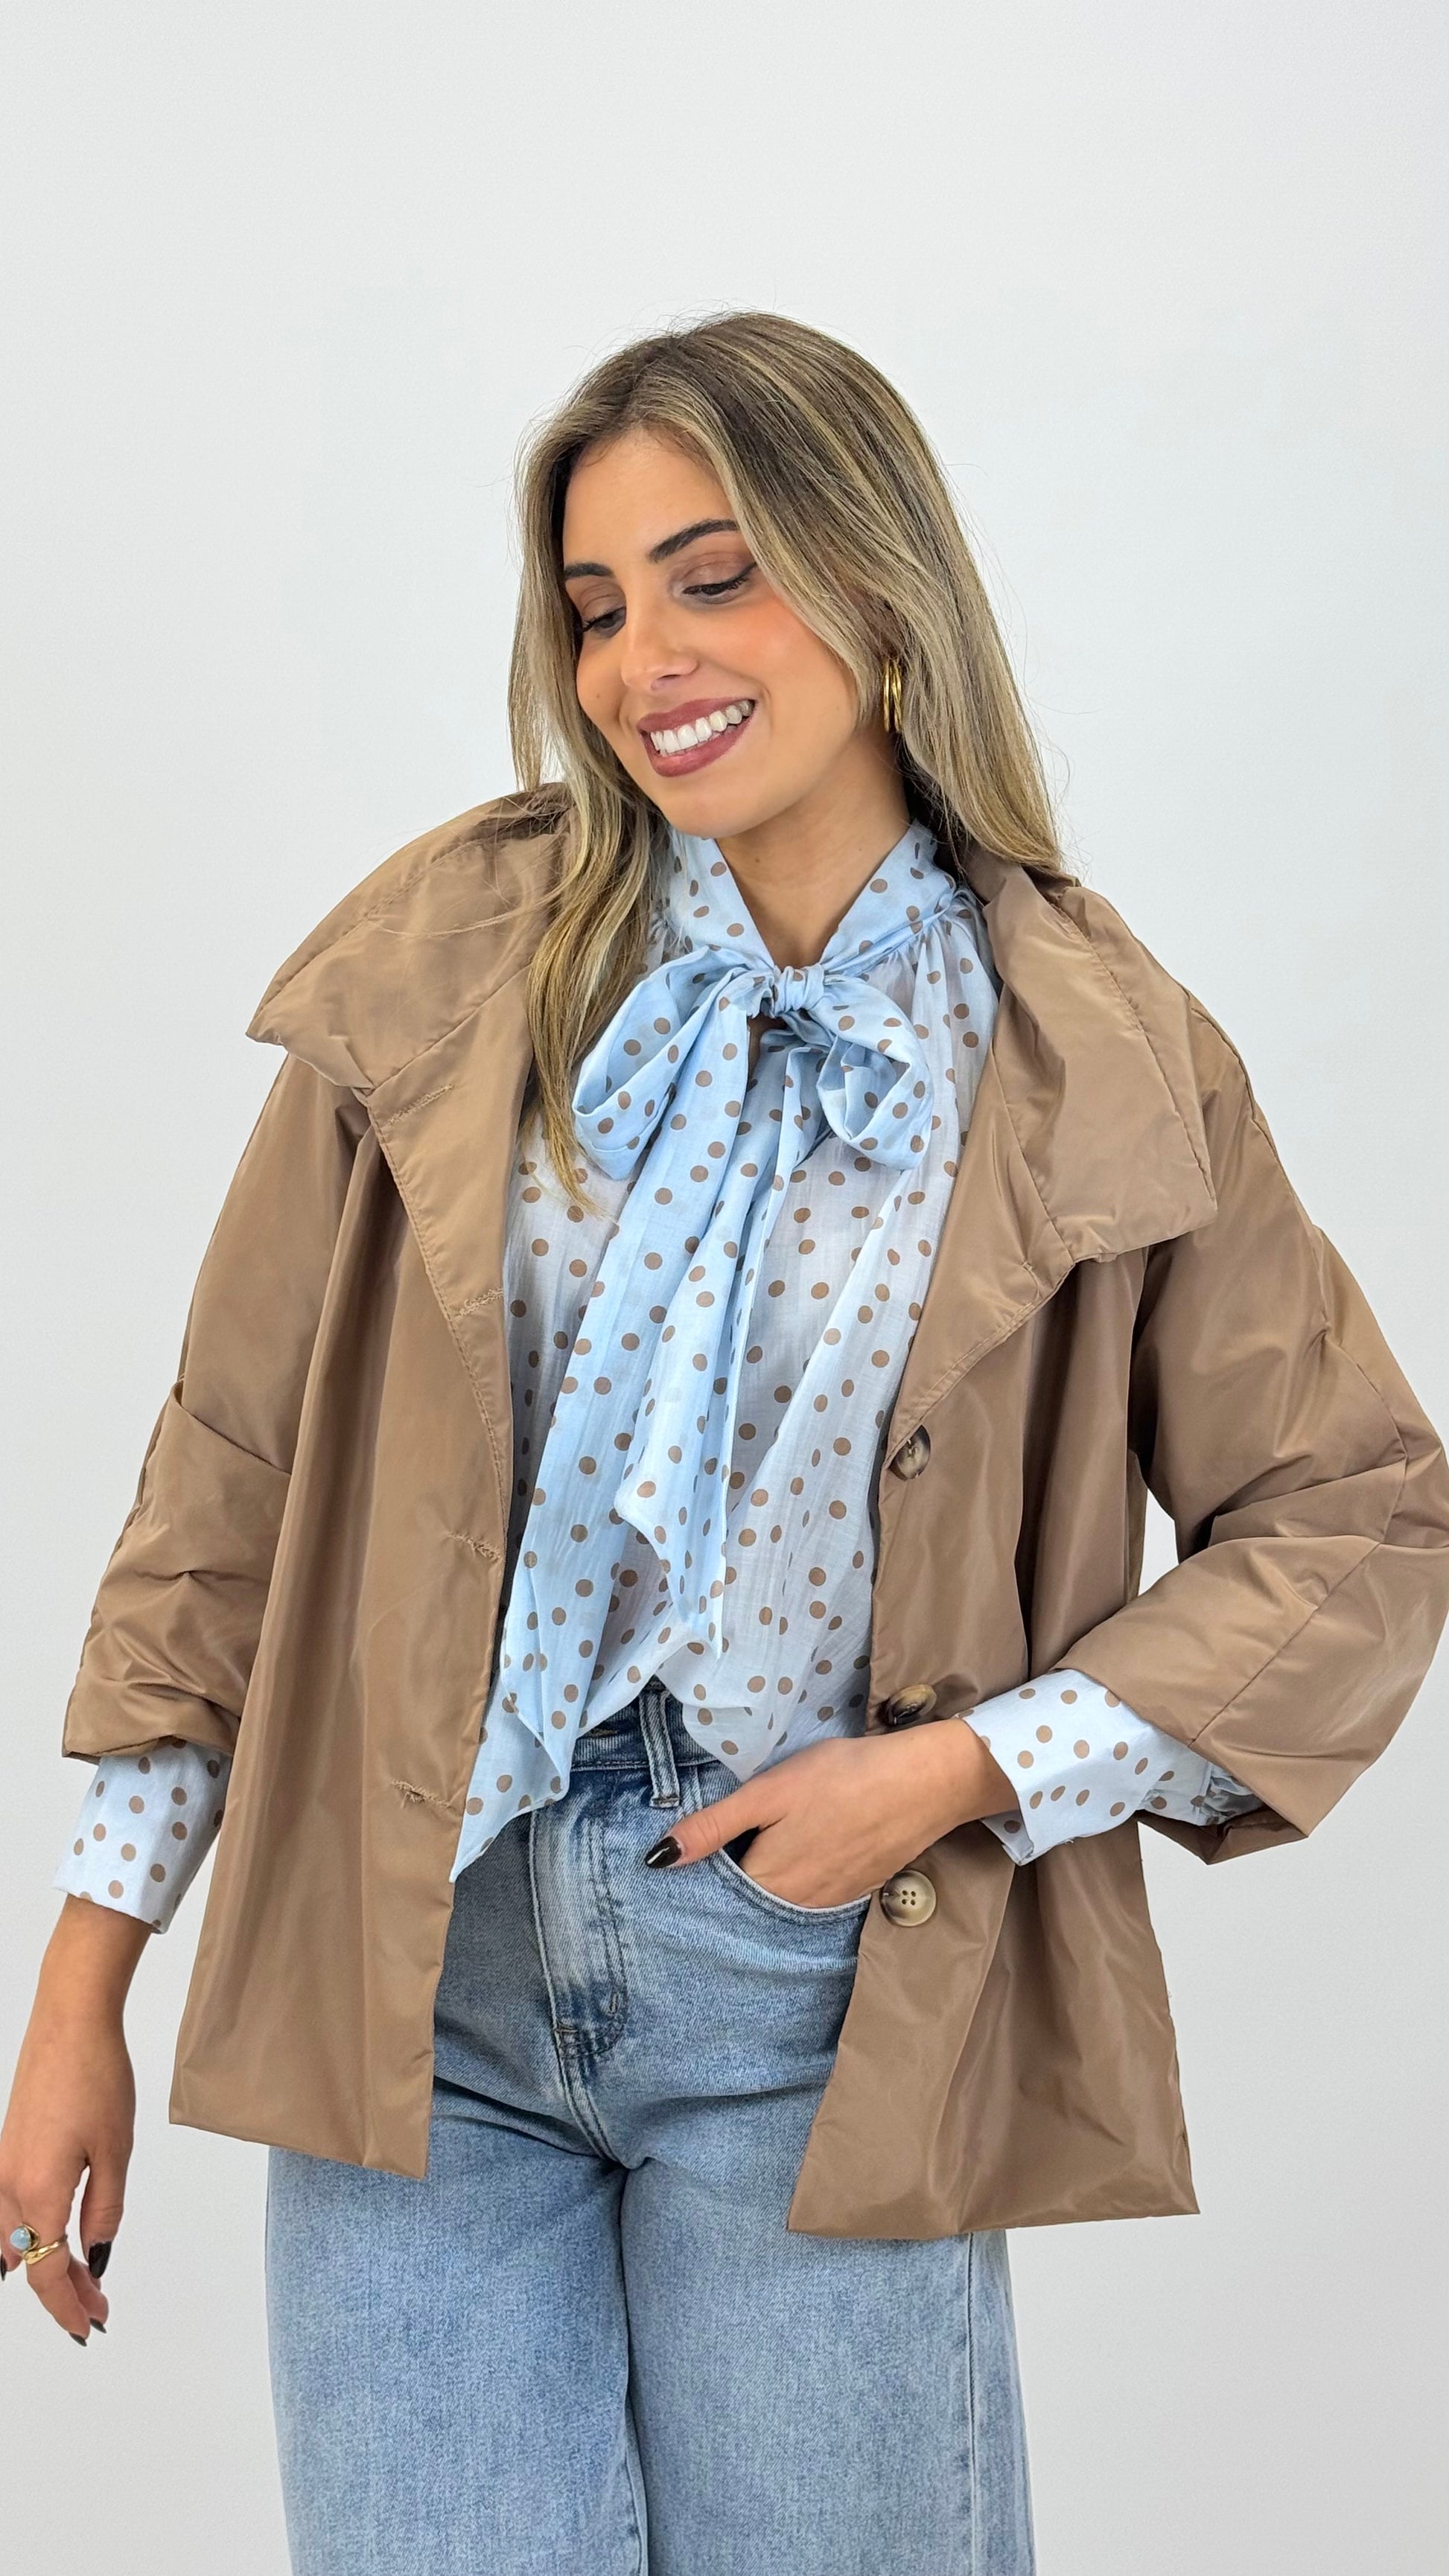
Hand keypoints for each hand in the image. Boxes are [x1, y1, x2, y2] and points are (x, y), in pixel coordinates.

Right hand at [0, 1897, 149, 2342]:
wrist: (69, 2022)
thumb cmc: (97, 2078)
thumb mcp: (116, 2151)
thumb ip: (104, 2210)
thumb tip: (96, 2257)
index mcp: (38, 2192)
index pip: (47, 2273)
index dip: (68, 2305)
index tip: (91, 2324)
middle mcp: (8, 2186)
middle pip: (28, 2263)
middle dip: (62, 2291)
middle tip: (99, 2309)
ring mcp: (2, 2169)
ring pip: (10, 2243)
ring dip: (42, 2266)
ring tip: (80, 2279)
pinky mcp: (5, 2152)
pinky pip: (4, 2215)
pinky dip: (26, 2239)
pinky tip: (43, 2244)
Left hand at [645, 1719, 1014, 1908]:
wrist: (926, 1782)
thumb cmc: (843, 1778)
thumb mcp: (769, 1793)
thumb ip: (714, 1827)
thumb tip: (657, 1860)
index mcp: (769, 1884)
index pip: (714, 1897)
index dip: (694, 1879)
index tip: (676, 1861)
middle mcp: (797, 1907)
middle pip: (746, 1905)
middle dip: (724, 1886)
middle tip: (706, 1853)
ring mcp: (830, 1903)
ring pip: (778, 1903)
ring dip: (759, 1886)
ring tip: (745, 1851)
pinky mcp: (855, 1890)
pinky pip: (809, 1898)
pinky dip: (793, 1883)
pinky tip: (794, 1852)